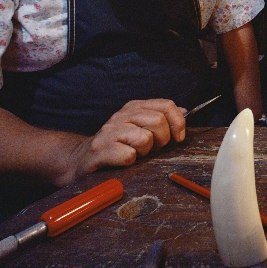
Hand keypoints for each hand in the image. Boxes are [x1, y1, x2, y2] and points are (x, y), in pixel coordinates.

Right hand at [61, 99, 186, 184]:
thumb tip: (185, 112)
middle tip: (151, 149)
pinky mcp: (100, 150)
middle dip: (162, 140)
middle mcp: (122, 115)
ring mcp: (109, 131)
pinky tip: (122, 162)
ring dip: (144, 152)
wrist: (82, 160)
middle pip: (158, 121)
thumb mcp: (140, 128)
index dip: (178, 123)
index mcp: (134, 107)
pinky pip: (128, 155)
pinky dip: (129, 162)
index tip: (177, 139)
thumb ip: (161, 118)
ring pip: (145, 138)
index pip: (166, 105)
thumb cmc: (117, 146)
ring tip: (134, 154)